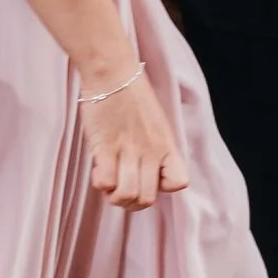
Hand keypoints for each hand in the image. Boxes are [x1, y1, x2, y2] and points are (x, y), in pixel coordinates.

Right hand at [78, 65, 188, 208]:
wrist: (113, 74)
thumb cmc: (133, 98)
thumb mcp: (156, 125)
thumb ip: (156, 151)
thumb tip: (145, 176)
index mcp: (167, 146)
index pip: (179, 183)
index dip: (162, 188)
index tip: (147, 177)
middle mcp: (151, 152)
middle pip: (146, 200)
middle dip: (130, 203)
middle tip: (119, 187)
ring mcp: (129, 151)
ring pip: (126, 195)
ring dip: (113, 195)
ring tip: (108, 178)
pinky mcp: (106, 147)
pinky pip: (105, 182)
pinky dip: (100, 182)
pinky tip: (98, 168)